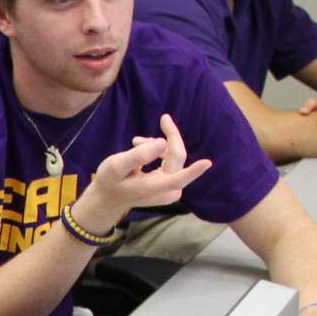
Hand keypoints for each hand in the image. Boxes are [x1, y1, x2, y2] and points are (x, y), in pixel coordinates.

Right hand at [81, 114, 213, 230]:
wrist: (108, 197)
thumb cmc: (110, 181)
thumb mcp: (116, 165)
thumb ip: (138, 155)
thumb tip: (162, 142)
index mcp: (155, 187)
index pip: (177, 178)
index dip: (193, 171)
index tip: (207, 163)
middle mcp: (167, 190)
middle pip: (177, 157)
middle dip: (168, 137)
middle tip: (164, 117)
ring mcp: (171, 189)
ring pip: (173, 157)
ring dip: (157, 145)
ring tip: (135, 142)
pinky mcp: (171, 185)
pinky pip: (171, 161)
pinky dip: (158, 151)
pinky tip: (141, 147)